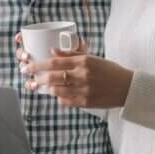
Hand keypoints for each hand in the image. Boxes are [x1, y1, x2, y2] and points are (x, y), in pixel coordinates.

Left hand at [16, 35, 131, 108]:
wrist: (127, 87)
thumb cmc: (109, 71)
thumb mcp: (92, 58)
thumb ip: (72, 55)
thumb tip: (53, 51)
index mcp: (83, 61)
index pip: (54, 62)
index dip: (38, 65)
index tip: (27, 66)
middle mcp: (82, 75)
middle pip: (52, 77)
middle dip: (36, 77)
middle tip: (28, 77)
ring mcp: (83, 90)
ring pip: (56, 90)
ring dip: (47, 88)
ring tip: (42, 86)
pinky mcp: (85, 102)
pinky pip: (65, 101)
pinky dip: (59, 97)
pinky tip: (58, 94)